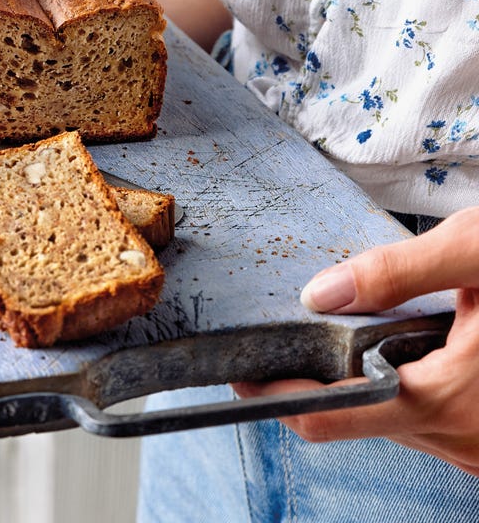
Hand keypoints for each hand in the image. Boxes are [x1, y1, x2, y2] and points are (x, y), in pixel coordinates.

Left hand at [233, 207, 478, 475]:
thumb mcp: (478, 253)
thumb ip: (395, 274)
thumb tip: (319, 294)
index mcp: (450, 399)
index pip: (332, 416)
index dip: (278, 397)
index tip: (240, 378)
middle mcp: (466, 441)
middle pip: (361, 419)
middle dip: (324, 382)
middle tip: (293, 342)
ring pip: (396, 420)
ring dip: (371, 383)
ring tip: (366, 334)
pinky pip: (431, 421)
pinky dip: (409, 387)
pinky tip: (425, 347)